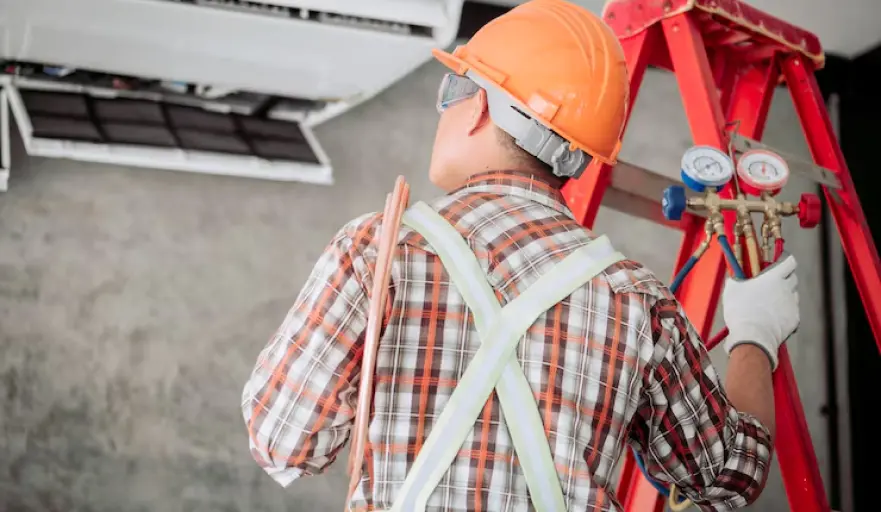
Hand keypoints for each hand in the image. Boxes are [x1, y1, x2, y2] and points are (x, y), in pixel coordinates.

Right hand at [722, 253, 799, 370]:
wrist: (752, 336)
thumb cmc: (741, 311)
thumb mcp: (731, 290)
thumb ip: (736, 279)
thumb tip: (735, 275)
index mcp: (773, 278)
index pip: (789, 262)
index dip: (786, 259)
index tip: (780, 261)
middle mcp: (786, 289)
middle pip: (793, 278)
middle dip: (785, 278)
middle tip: (772, 283)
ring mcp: (792, 305)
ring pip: (793, 295)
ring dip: (784, 295)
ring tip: (770, 302)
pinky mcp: (794, 319)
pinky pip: (792, 311)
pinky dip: (784, 312)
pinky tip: (772, 316)